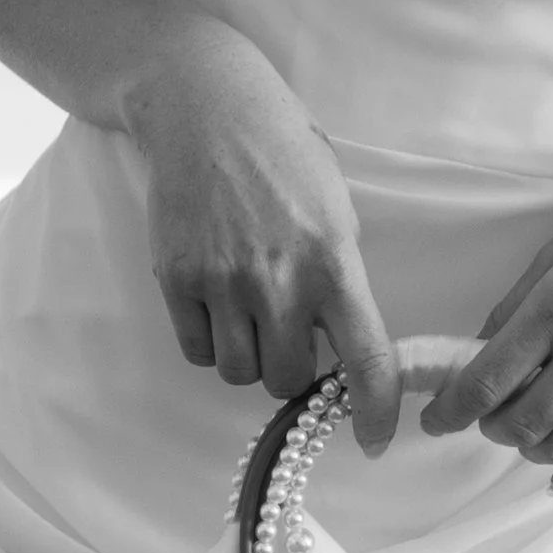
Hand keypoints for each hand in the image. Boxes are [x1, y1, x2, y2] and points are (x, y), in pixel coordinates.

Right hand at [128, 30, 398, 451]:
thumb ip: (339, 278)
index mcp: (334, 261)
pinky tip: (218, 305)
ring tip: (254, 316)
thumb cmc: (286, 156)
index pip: (365, 356)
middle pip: (290, 380)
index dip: (374, 409)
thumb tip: (341, 345)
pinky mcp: (176, 278)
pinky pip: (197, 350)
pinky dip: (210, 343)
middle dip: (296, 372)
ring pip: (239, 373)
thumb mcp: (338, 209)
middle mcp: (279, 280)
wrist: (209, 111)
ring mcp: (223, 282)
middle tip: (294, 340)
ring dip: (251, 359)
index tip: (376, 440)